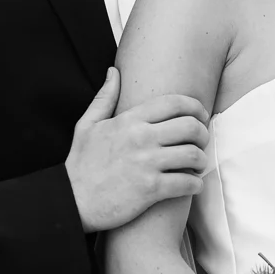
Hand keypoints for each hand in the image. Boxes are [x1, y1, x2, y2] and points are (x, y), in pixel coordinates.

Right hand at [66, 68, 209, 231]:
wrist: (72, 202)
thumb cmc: (81, 165)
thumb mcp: (87, 126)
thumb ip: (104, 97)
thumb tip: (114, 72)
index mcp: (129, 120)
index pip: (175, 103)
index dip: (196, 107)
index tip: (201, 116)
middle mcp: (141, 138)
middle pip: (191, 127)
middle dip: (203, 134)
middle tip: (200, 143)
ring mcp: (147, 164)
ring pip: (194, 155)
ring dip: (200, 161)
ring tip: (195, 166)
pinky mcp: (151, 189)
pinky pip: (188, 183)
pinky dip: (196, 184)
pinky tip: (192, 185)